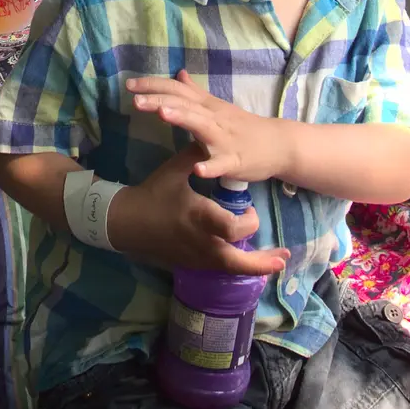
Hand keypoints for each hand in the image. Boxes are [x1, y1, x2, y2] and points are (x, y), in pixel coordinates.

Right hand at [108, 144, 289, 274]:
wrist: (126, 222)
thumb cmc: (153, 194)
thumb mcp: (174, 171)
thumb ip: (198, 155)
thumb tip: (216, 138)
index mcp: (198, 217)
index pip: (232, 228)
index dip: (248, 221)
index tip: (250, 209)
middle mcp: (200, 242)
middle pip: (237, 262)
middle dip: (262, 262)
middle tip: (283, 256)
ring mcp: (195, 257)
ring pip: (230, 270)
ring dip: (254, 268)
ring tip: (275, 263)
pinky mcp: (190, 264)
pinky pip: (219, 269)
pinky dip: (237, 266)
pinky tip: (249, 260)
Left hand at [128, 69, 288, 183]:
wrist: (279, 144)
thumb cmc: (244, 127)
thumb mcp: (218, 107)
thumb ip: (196, 92)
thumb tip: (178, 73)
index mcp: (207, 106)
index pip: (178, 91)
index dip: (154, 86)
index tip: (129, 85)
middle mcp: (214, 118)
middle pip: (184, 105)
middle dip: (159, 100)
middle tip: (135, 98)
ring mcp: (225, 139)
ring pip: (201, 126)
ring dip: (182, 118)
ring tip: (161, 113)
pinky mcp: (235, 161)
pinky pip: (221, 165)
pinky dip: (210, 167)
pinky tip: (197, 171)